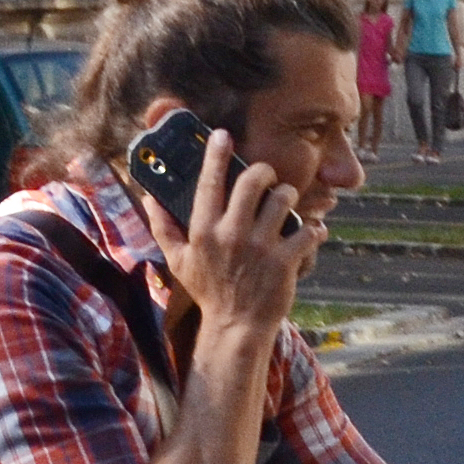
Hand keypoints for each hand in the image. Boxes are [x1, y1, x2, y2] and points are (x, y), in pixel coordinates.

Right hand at [134, 126, 311, 335]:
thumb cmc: (209, 292)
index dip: (216, 155)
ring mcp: (260, 248)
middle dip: (264, 172)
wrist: (236, 328)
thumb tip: (148, 199)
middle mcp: (231, 235)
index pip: (209, 183)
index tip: (222, 134)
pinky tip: (313, 231)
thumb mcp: (179, 262)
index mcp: (204, 231)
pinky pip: (307, 231)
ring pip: (282, 199)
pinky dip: (315, 229)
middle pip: (253, 181)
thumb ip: (163, 228)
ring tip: (286, 203)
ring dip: (288, 196)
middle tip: (266, 177)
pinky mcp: (284, 262)